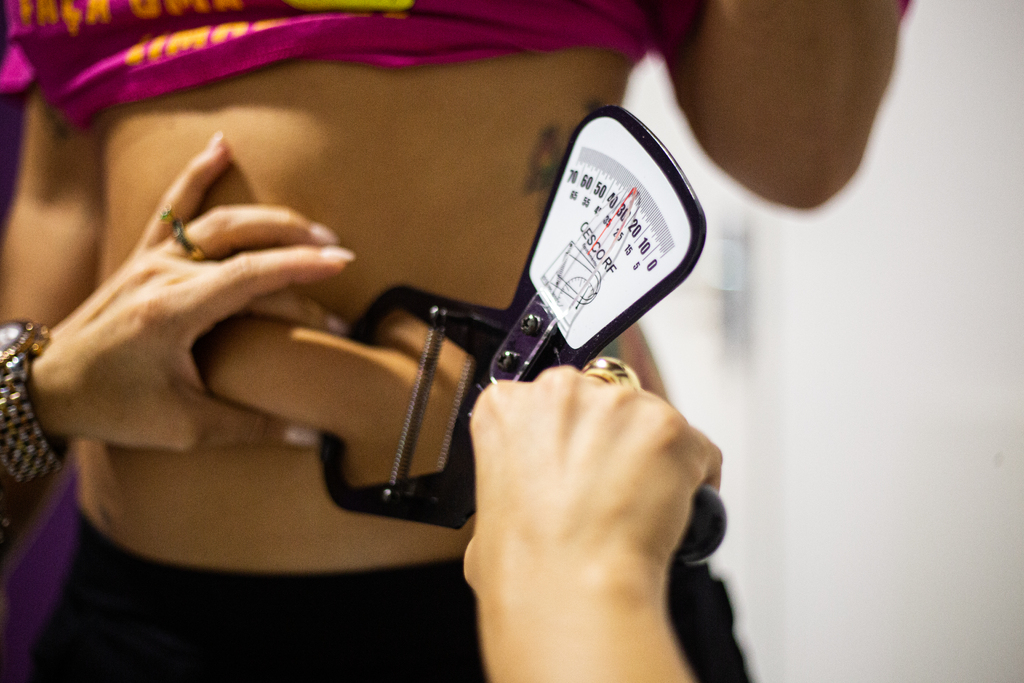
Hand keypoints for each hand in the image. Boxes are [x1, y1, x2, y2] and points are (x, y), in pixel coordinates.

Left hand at [29, 133, 353, 450]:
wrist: (48, 387)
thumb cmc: (114, 406)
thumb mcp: (185, 426)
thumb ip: (252, 426)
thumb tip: (311, 438)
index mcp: (173, 311)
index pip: (251, 275)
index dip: (300, 266)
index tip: (340, 263)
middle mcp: (162, 275)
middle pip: (241, 240)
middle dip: (295, 241)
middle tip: (338, 251)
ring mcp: (150, 260)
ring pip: (216, 220)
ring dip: (268, 217)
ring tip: (312, 224)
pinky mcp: (142, 257)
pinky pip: (172, 206)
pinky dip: (197, 174)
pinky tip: (221, 148)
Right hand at [465, 366, 721, 599]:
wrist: (572, 589)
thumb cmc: (529, 564)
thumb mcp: (490, 508)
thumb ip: (517, 474)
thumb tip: (538, 490)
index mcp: (507, 406)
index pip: (549, 400)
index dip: (569, 436)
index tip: (576, 463)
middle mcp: (561, 391)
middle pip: (602, 402)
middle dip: (611, 441)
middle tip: (611, 490)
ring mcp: (618, 404)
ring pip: (650, 421)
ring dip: (653, 458)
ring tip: (640, 508)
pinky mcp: (669, 427)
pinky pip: (698, 449)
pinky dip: (694, 480)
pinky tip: (676, 513)